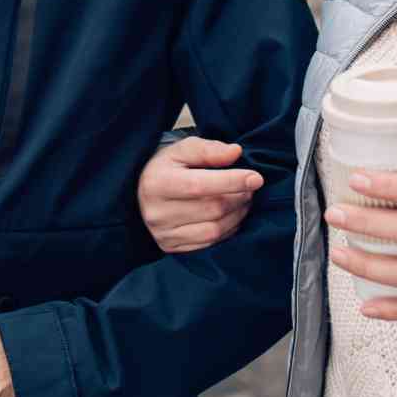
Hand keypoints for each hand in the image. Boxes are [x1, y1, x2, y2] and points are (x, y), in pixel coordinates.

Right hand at [137, 137, 262, 252]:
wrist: (140, 191)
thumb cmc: (166, 167)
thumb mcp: (182, 149)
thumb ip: (208, 149)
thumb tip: (235, 152)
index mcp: (157, 183)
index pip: (199, 185)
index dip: (232, 182)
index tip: (256, 178)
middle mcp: (157, 212)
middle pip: (212, 209)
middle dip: (239, 197)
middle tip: (250, 187)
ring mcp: (163, 233)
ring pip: (214, 230)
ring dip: (237, 215)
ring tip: (243, 200)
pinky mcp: (171, 247)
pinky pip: (209, 243)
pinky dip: (228, 230)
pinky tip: (231, 216)